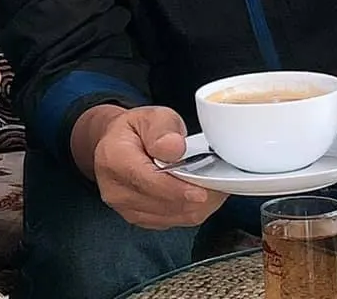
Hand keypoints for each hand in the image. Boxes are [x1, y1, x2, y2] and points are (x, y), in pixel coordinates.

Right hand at [90, 105, 226, 229]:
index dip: (177, 189)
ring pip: (172, 217)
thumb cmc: (136, 128)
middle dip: (196, 197)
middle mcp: (116, 190)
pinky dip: (191, 210)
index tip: (200, 191)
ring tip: (216, 185)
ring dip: (198, 205)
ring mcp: (126, 208)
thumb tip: (175, 149)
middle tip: (221, 182)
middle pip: (163, 204)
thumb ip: (163, 130)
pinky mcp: (139, 218)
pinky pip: (172, 221)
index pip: (148, 181)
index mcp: (114, 159)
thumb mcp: (150, 116)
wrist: (116, 143)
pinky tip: (203, 193)